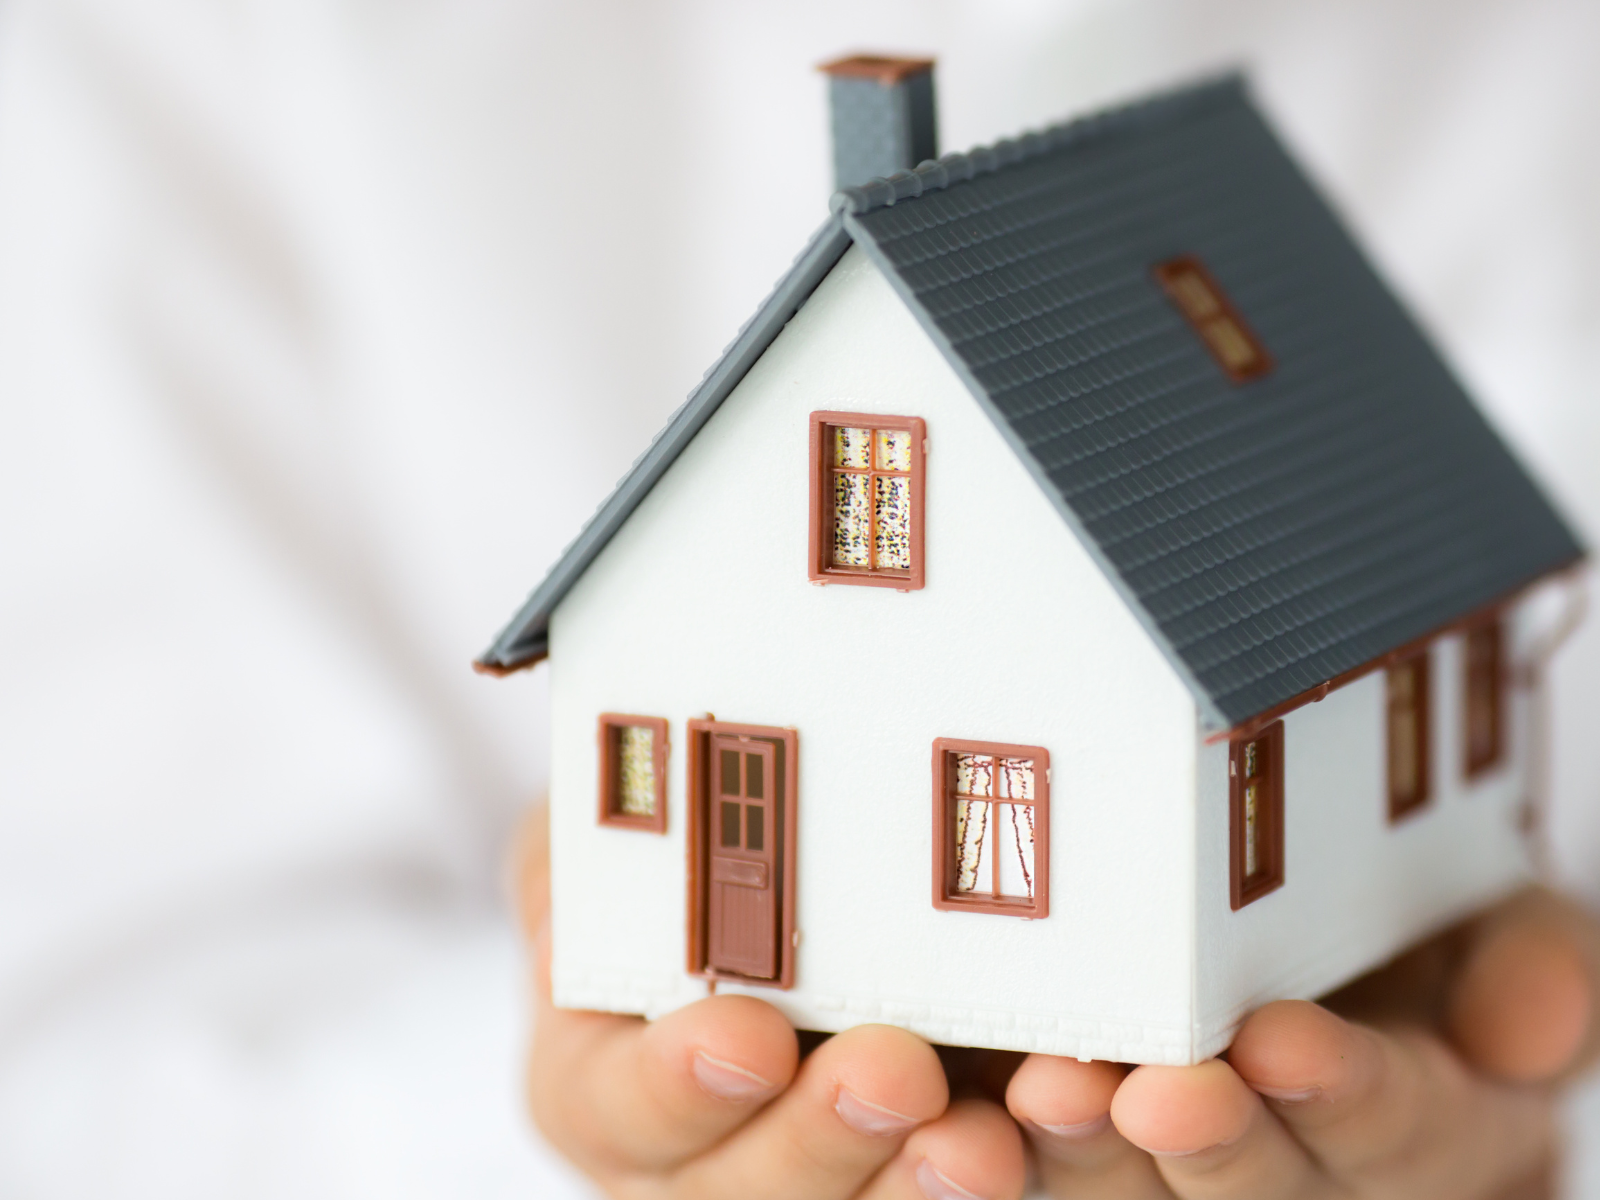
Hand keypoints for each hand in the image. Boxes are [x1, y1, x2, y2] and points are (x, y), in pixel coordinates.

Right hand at [512, 803, 1027, 1199]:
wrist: (779, 913)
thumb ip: (585, 850)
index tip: (749, 1038)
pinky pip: (928, 1196)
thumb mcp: (593, 837)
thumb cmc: (664, 870)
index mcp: (596, 1078)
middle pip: (740, 1192)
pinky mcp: (896, 1174)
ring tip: (983, 1145)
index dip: (674, 1084)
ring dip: (913, 1191)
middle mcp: (688, 1164)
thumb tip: (598, 830)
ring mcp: (800, 1180)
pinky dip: (989, 1177)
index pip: (612, 1105)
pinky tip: (1046, 1133)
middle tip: (896, 1072)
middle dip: (820, 1138)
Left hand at [1005, 888, 1599, 1199]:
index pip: (1394, 1123)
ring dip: (1085, 1153)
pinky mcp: (1074, 1139)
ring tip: (1044, 1095)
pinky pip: (1033, 1169)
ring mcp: (1180, 1161)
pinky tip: (951, 1130)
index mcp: (1412, 1116)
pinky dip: (994, 1157)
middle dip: (1207, 1141)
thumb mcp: (1500, 909)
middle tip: (1154, 1092)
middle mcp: (1296, 1160)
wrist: (1309, 909)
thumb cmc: (1412, 912)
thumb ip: (1534, 957)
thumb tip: (1526, 1033)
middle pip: (1255, 1179)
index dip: (1347, 1092)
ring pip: (1129, 1186)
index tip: (1286, 1043)